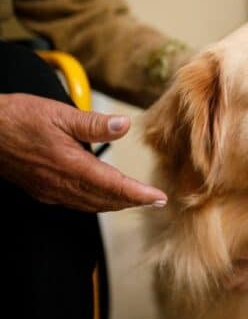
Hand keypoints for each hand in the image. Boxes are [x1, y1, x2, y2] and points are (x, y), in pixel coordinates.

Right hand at [0, 93, 166, 211]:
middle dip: (134, 202)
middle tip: (156, 201)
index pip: (114, 186)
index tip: (159, 199)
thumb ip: (95, 123)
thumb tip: (125, 125)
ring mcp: (51, 191)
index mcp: (70, 165)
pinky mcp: (43, 191)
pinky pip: (77, 203)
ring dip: (117, 204)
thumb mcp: (60, 114)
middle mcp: (62, 184)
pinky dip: (97, 202)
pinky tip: (105, 195)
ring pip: (92, 205)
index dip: (139, 195)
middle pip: (106, 200)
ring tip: (138, 200)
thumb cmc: (17, 118)